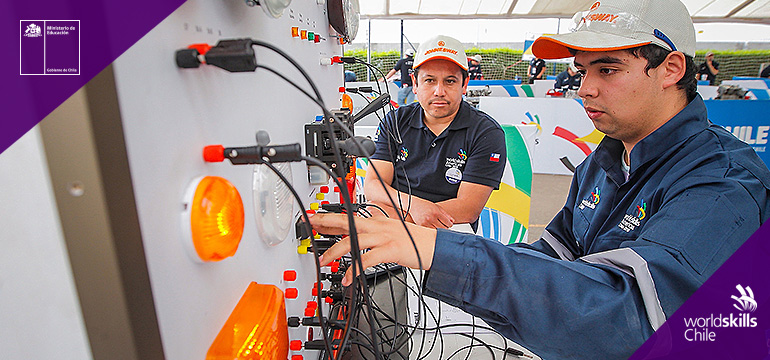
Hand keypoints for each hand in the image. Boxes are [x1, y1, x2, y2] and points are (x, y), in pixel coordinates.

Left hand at [311, 213, 437, 285]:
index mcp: (376, 221)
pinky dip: (354, 270)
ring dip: (335, 252)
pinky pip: (366, 261)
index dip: (328, 217)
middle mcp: (377, 225)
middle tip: (309, 224)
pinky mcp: (389, 250)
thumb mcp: (389, 232)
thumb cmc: (413, 241)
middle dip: (325, 223)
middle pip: (345, 222)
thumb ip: (372, 233)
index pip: (347, 217)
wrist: (434, 246)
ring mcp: (383, 237)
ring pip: (352, 241)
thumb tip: (355, 238)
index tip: (312, 218)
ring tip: (324, 261)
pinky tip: (347, 279)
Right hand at [406, 197, 454, 228]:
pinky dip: (433, 229)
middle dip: (445, 228)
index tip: (449, 224)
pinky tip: (433, 226)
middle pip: (443, 228)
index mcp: (436, 212)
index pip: (447, 223)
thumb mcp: (437, 207)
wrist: (413, 205)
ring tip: (439, 226)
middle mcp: (431, 218)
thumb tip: (452, 221)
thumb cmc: (426, 205)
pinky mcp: (421, 226)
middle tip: (445, 226)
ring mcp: (426, 222)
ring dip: (439, 229)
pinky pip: (430, 231)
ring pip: (436, 230)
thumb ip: (446, 214)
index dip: (450, 224)